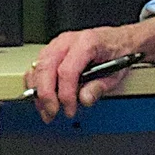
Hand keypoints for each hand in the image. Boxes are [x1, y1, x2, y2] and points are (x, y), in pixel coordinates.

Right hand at [23, 17, 154, 120]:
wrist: (119, 40)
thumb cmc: (117, 53)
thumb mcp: (115, 73)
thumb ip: (99, 87)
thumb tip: (84, 99)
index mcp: (87, 43)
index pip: (67, 71)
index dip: (65, 94)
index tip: (69, 109)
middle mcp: (69, 40)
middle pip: (46, 68)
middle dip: (46, 95)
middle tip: (51, 113)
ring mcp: (58, 44)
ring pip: (38, 67)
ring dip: (38, 92)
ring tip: (46, 110)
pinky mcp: (52, 50)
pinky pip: (37, 66)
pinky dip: (36, 84)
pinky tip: (42, 97)